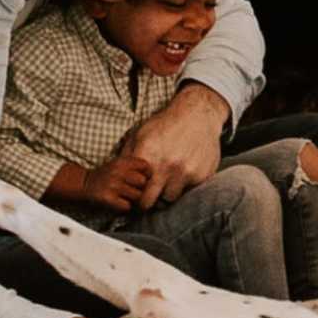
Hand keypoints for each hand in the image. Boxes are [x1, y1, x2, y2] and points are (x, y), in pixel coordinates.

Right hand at [87, 152, 164, 211]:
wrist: (84, 183)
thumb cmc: (105, 175)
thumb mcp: (118, 163)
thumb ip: (133, 166)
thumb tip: (154, 175)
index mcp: (122, 162)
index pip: (145, 166)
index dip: (148, 174)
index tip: (144, 179)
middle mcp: (118, 172)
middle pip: (143, 183)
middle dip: (140, 189)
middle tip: (134, 191)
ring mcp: (113, 185)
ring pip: (136, 196)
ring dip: (133, 199)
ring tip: (125, 197)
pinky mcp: (108, 198)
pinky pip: (126, 206)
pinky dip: (124, 207)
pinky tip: (119, 202)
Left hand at [118, 86, 228, 201]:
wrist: (197, 114)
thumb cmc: (165, 124)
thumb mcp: (140, 134)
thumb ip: (127, 157)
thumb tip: (116, 178)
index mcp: (147, 156)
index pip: (134, 192)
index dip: (133, 196)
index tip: (136, 194)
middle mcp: (166, 167)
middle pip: (149, 203)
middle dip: (146, 202)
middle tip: (148, 196)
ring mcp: (185, 172)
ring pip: (169, 199)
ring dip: (166, 193)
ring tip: (166, 181)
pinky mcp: (201, 175)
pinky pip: (188, 191)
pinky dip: (184, 185)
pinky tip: (183, 171)